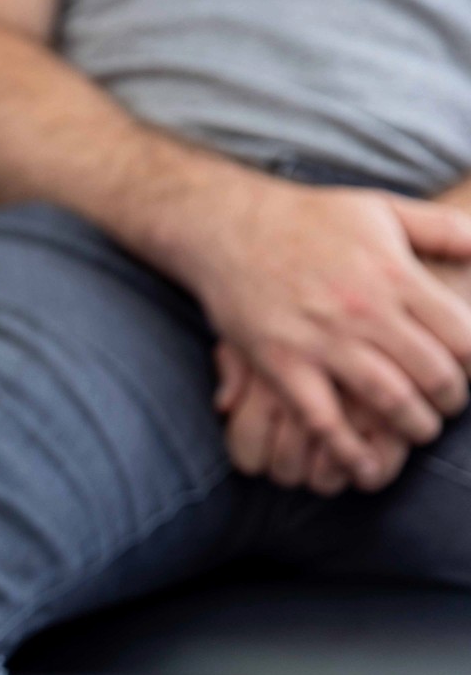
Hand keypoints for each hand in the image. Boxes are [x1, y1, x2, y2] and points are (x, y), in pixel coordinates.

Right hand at [174, 181, 470, 479]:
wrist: (227, 226)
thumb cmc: (307, 218)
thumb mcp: (382, 208)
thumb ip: (442, 228)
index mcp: (395, 275)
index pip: (463, 336)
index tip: (466, 372)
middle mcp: (365, 310)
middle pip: (433, 373)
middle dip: (450, 401)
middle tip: (445, 408)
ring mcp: (321, 340)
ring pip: (389, 399)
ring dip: (412, 426)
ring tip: (416, 432)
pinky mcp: (281, 363)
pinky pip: (322, 419)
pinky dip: (348, 449)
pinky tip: (363, 467)